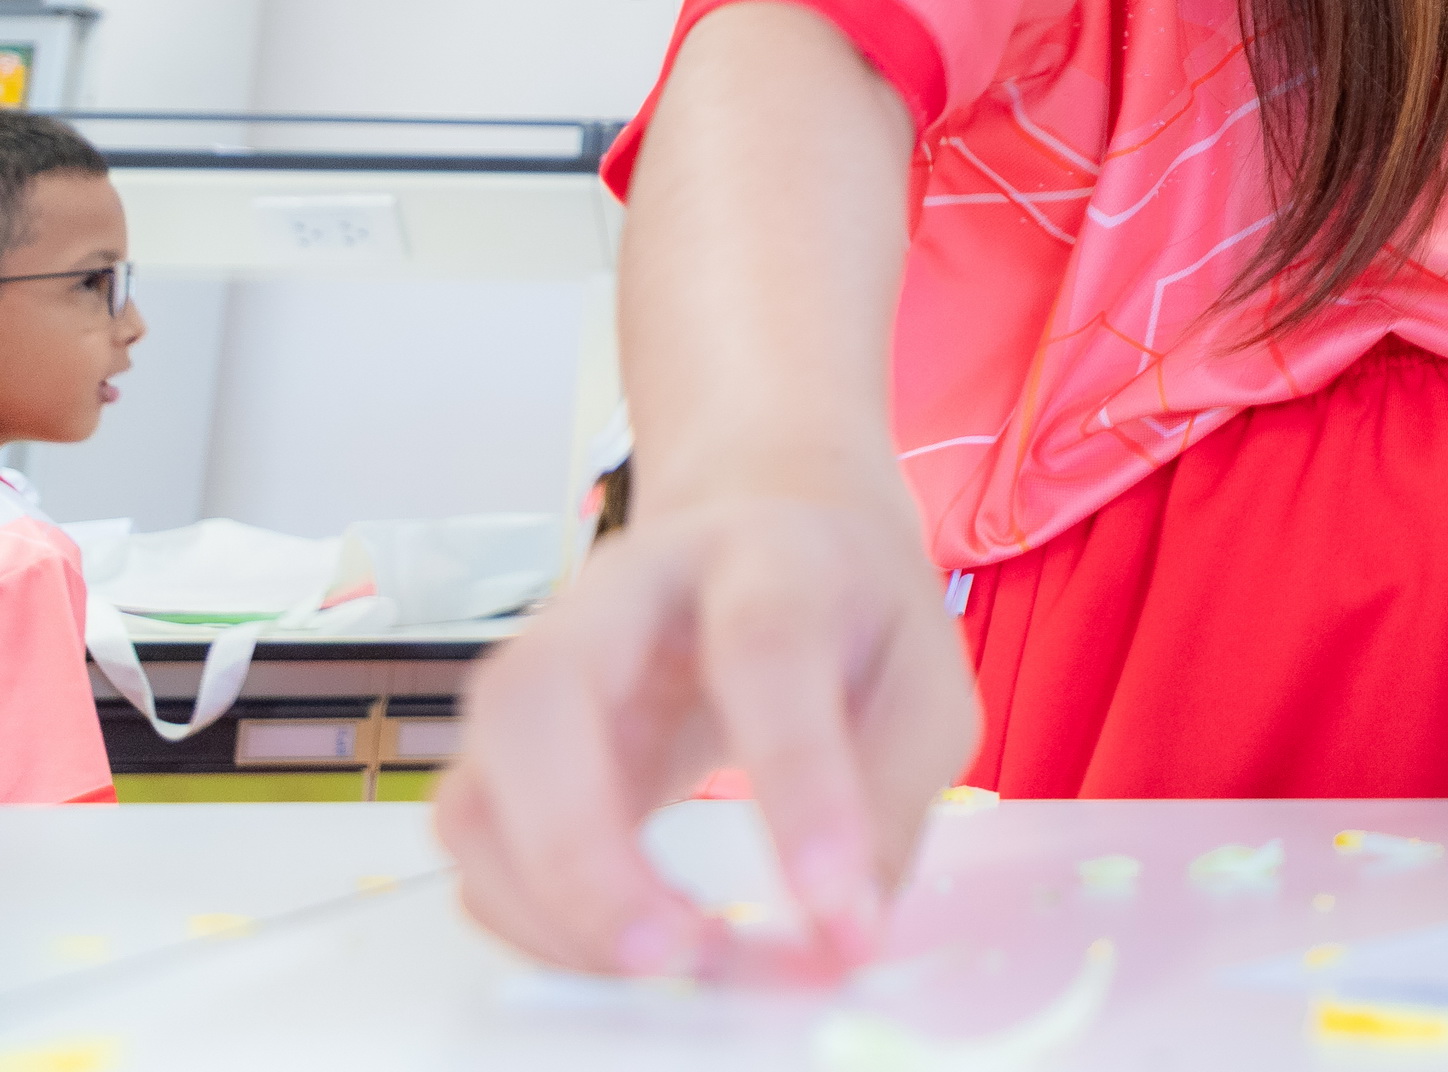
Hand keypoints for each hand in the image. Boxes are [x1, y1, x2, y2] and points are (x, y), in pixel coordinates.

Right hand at [434, 493, 979, 975]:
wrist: (768, 527)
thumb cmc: (851, 613)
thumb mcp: (923, 679)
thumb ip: (894, 795)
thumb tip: (846, 933)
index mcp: (762, 557)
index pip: (766, 644)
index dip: (795, 776)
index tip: (830, 898)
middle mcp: (624, 593)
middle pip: (544, 693)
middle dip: (584, 848)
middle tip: (671, 953)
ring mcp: (545, 663)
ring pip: (479, 780)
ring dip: (550, 904)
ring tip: (659, 968)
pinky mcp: (508, 742)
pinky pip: (477, 840)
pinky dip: (532, 917)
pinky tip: (620, 950)